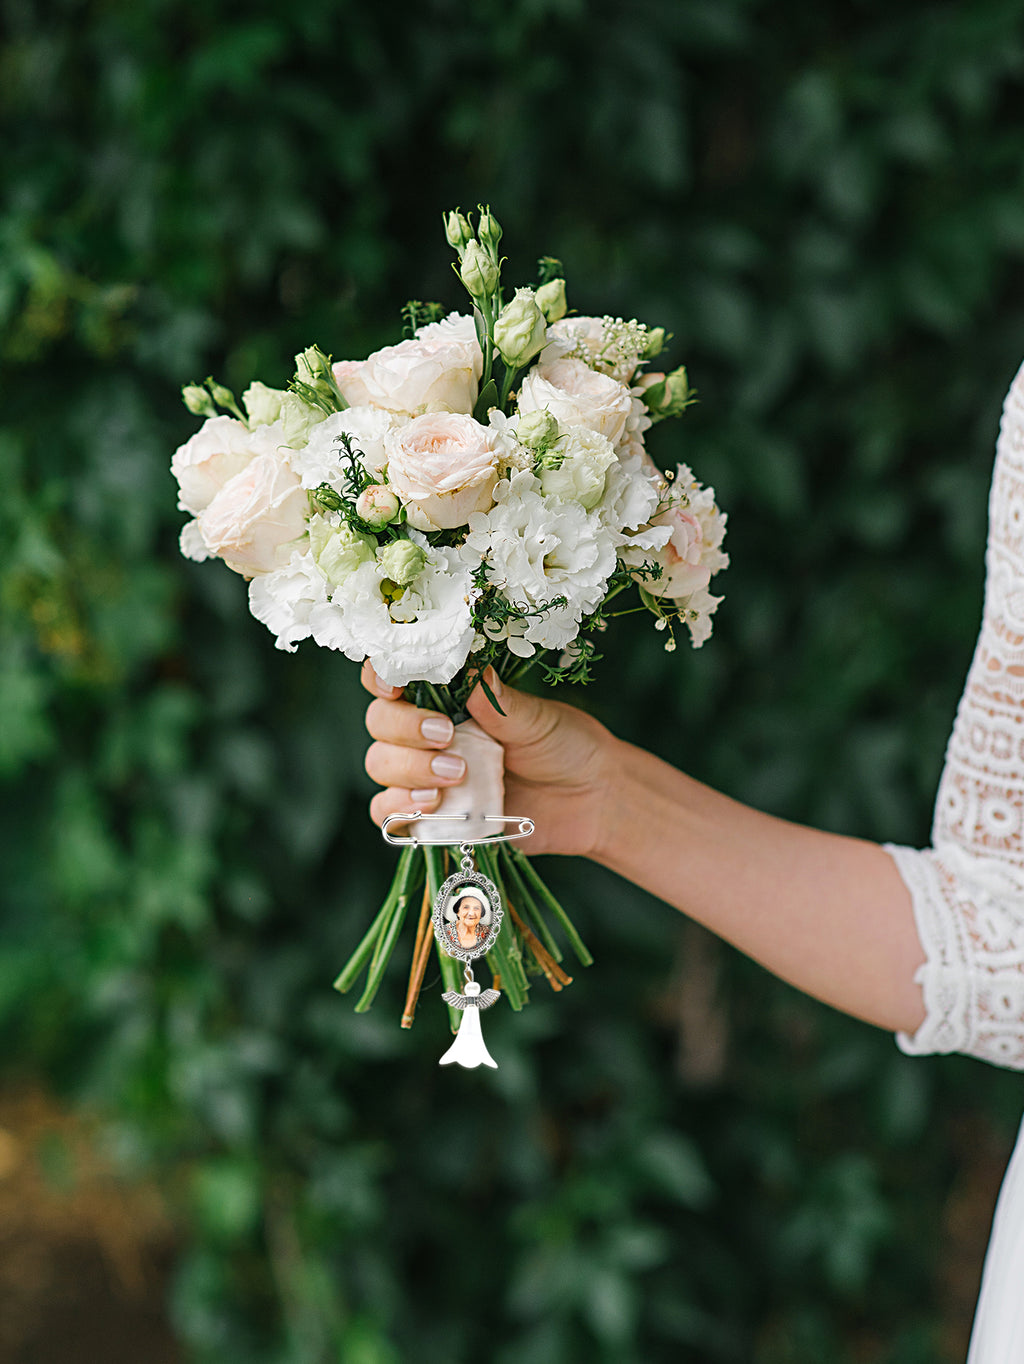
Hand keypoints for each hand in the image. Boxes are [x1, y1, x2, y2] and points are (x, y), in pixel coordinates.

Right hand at [361, 662, 617, 856]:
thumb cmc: (566, 746)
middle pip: (380, 722)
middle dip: (405, 728)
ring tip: (456, 776)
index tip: (396, 685)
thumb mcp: (538, 719)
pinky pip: (389, 814)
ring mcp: (426, 774)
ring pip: (380, 764)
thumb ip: (499, 701)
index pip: (394, 676)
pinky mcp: (432, 816)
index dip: (382, 676)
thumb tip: (470, 671)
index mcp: (449, 696)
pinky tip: (432, 805)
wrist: (591, 799)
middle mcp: (428, 731)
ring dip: (408, 769)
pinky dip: (400, 807)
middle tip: (447, 736)